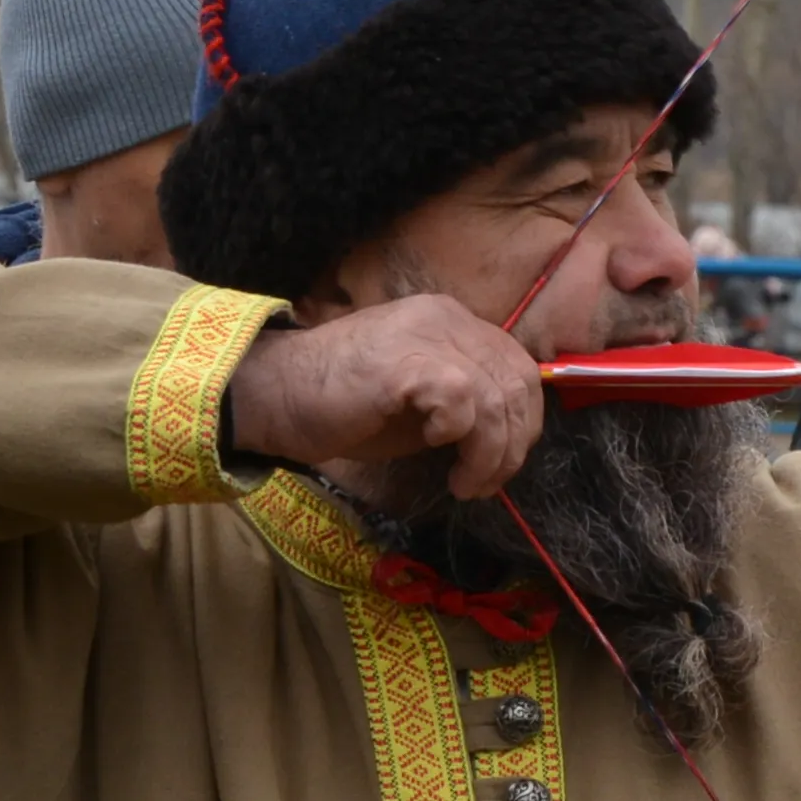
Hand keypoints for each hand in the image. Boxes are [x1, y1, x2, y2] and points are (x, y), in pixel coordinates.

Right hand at [225, 294, 544, 498]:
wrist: (277, 394)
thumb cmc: (341, 404)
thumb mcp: (419, 400)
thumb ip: (464, 403)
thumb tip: (507, 437)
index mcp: (452, 322)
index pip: (519, 366)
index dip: (523, 421)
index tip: (499, 463)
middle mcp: (446, 318)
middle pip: (518, 382)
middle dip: (513, 444)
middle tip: (483, 482)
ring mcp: (427, 334)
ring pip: (496, 397)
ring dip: (490, 453)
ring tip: (464, 482)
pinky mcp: (406, 362)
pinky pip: (462, 402)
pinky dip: (459, 436)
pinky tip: (433, 449)